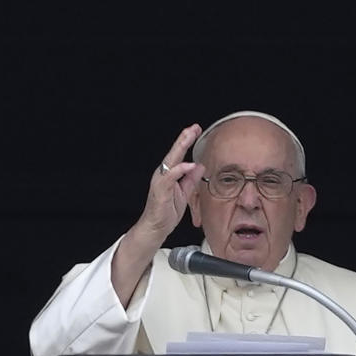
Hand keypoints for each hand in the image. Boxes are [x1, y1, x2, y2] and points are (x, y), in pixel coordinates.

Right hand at [134, 123, 203, 247]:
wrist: (156, 228)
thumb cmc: (167, 211)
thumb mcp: (184, 193)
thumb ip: (191, 179)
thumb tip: (199, 166)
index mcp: (169, 173)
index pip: (179, 154)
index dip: (187, 141)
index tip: (196, 130)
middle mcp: (163, 174)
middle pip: (174, 152)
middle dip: (184, 138)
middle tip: (194, 127)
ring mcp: (161, 181)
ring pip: (171, 160)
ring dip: (181, 147)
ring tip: (190, 136)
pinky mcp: (160, 189)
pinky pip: (170, 177)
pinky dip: (180, 170)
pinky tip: (189, 164)